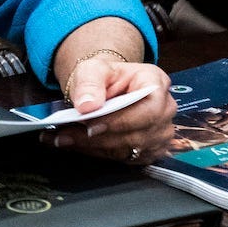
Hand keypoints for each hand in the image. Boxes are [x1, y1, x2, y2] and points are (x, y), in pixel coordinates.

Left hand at [51, 56, 173, 162]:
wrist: (106, 87)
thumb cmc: (104, 76)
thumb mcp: (92, 69)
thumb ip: (89, 83)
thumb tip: (87, 106)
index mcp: (156, 83)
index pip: (149, 108)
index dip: (121, 121)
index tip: (90, 125)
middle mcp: (165, 109)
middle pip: (139, 133)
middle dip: (99, 137)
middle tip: (66, 136)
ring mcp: (160, 132)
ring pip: (130, 149)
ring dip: (93, 147)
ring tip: (63, 140)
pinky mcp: (150, 149)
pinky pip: (125, 158)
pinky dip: (97, 153)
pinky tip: (76, 145)